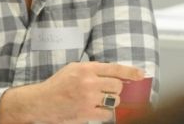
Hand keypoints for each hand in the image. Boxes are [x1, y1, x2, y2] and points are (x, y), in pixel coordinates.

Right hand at [0, 62, 144, 123]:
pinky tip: (96, 109)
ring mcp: (89, 99)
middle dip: (116, 89)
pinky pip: (107, 114)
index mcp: (86, 68)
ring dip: (110, 100)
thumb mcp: (73, 68)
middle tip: (107, 90)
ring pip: (114, 100)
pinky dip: (105, 112)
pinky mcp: (87, 113)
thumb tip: (114, 73)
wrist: (42, 101)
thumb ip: (92, 69)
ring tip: (99, 99)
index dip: (131, 72)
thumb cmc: (57, 84)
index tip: (141, 74)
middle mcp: (89, 82)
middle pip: (117, 86)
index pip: (115, 68)